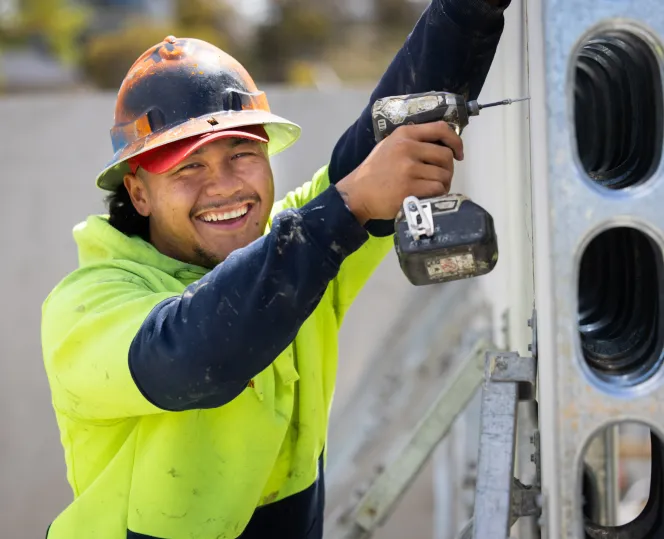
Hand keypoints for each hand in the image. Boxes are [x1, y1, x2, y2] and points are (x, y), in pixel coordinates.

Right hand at [336, 121, 463, 224]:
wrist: (357, 193)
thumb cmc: (375, 171)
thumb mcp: (389, 146)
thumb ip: (412, 141)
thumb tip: (441, 143)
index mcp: (404, 134)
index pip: (441, 128)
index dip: (456, 141)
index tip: (458, 153)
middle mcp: (407, 148)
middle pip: (446, 155)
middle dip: (448, 169)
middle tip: (441, 178)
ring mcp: (408, 169)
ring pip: (443, 175)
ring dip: (443, 185)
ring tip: (432, 189)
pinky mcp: (409, 188)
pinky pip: (437, 190)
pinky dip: (437, 195)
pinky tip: (428, 197)